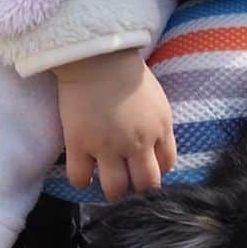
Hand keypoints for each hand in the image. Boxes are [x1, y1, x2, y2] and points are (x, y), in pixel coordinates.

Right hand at [52, 49, 176, 201]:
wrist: (97, 56)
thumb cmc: (128, 72)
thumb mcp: (157, 100)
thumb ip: (159, 126)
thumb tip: (155, 147)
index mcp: (160, 128)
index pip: (167, 165)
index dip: (156, 170)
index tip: (146, 167)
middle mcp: (138, 143)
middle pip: (145, 184)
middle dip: (138, 187)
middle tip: (128, 181)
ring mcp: (107, 146)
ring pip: (115, 189)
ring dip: (112, 191)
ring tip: (107, 182)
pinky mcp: (79, 144)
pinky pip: (80, 178)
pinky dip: (82, 180)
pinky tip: (84, 171)